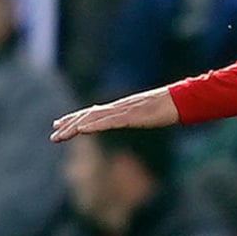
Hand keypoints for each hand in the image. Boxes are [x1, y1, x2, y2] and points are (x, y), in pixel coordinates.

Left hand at [50, 87, 179, 141]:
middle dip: (69, 125)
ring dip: (74, 127)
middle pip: (89, 115)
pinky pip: (108, 122)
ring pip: (93, 119)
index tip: (60, 124)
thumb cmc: (172, 106)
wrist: (183, 99)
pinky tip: (82, 130)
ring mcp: (124, 110)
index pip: (94, 112)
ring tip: (59, 135)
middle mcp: (119, 107)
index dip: (76, 118)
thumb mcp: (152, 114)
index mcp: (123, 107)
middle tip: (53, 134)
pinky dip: (94, 125)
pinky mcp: (131, 115)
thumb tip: (140, 119)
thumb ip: (141, 116)